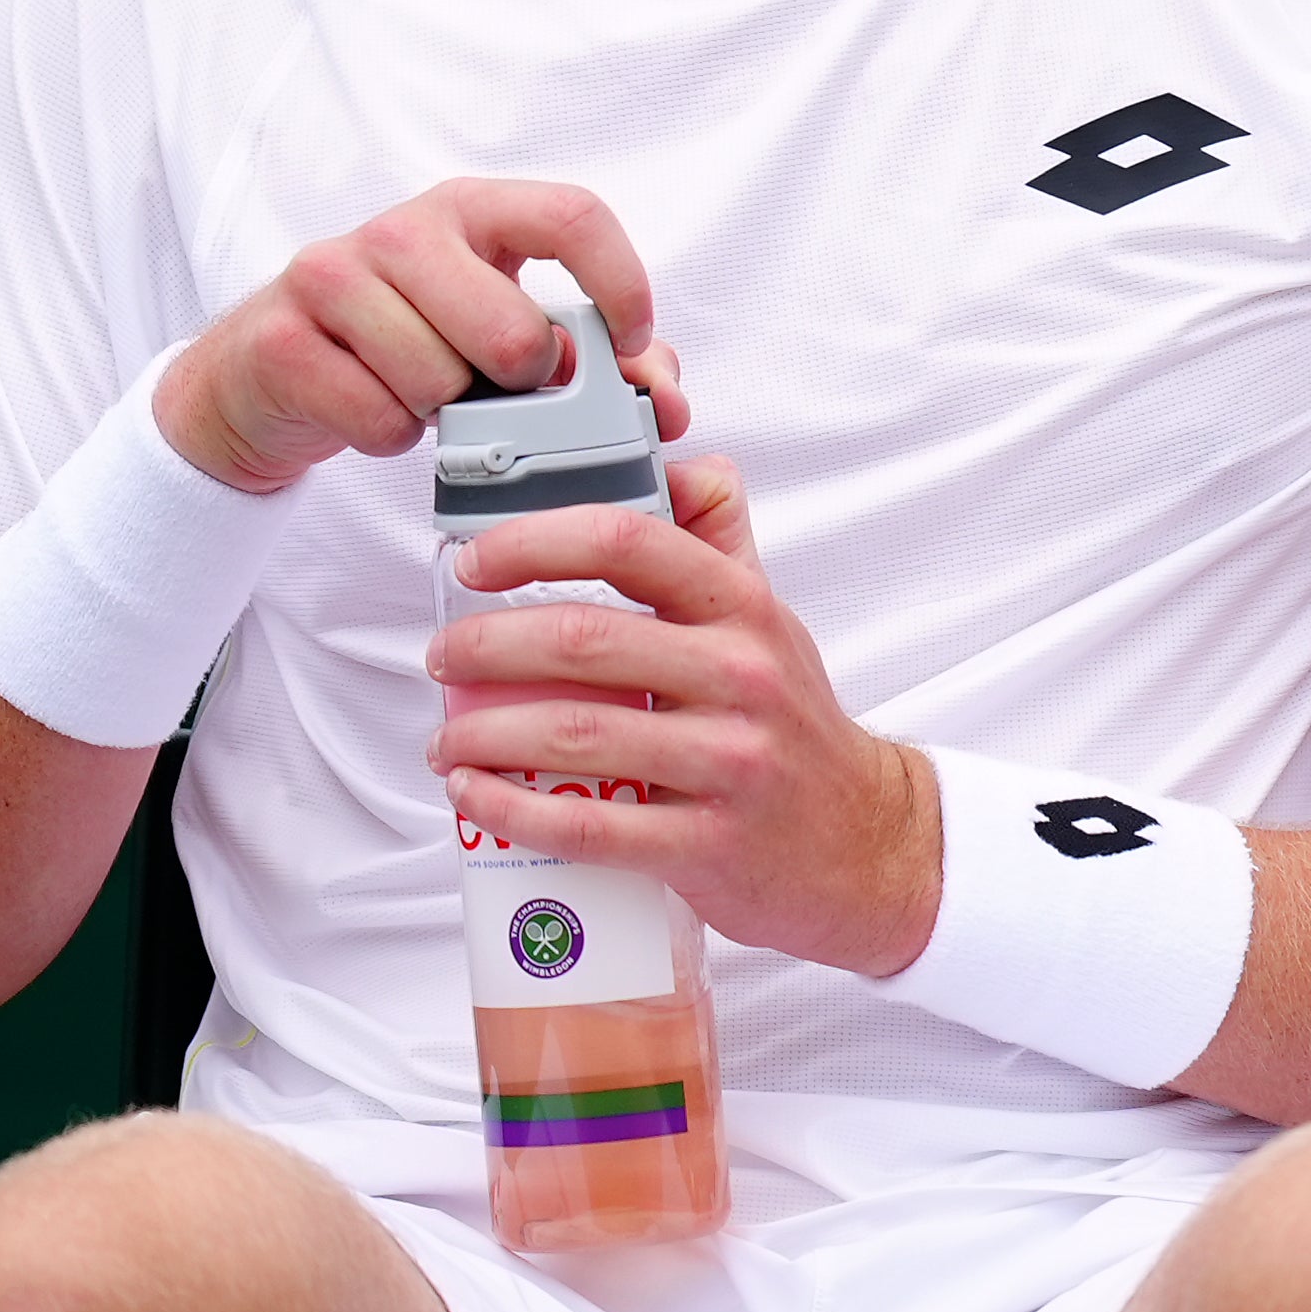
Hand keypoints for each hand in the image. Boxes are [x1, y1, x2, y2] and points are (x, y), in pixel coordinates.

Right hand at [156, 177, 689, 491]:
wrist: (262, 375)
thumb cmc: (405, 346)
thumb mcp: (497, 332)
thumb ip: (592, 356)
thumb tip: (660, 396)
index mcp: (471, 210)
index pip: (572, 214)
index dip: (620, 285)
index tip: (629, 344)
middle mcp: (402, 229)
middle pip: (514, 330)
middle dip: (518, 385)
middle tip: (490, 387)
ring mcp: (333, 276)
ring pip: (443, 382)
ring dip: (445, 414)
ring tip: (419, 392)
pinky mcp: (284, 340)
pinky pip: (382, 420)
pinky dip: (391, 437)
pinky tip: (373, 408)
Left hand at [425, 452, 942, 978]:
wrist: (867, 842)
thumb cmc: (794, 725)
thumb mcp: (770, 620)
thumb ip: (718, 540)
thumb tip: (669, 464)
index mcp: (744, 608)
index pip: (629, 542)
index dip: (535, 541)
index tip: (474, 561)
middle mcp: (742, 676)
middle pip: (583, 640)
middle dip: (485, 646)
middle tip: (443, 659)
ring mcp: (728, 764)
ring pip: (574, 735)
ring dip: (482, 734)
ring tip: (446, 737)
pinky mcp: (706, 847)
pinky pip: (588, 824)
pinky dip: (512, 809)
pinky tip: (475, 796)